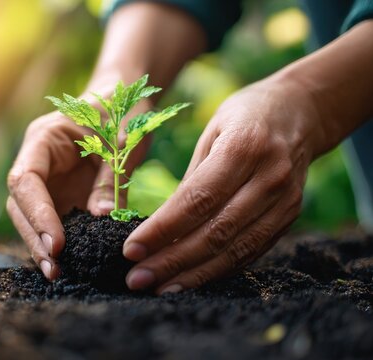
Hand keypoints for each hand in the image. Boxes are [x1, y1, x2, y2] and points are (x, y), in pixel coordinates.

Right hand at [7, 105, 149, 279]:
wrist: (121, 104)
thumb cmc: (122, 112)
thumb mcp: (124, 140)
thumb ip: (112, 177)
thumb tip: (102, 219)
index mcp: (43, 139)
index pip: (27, 180)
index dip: (38, 213)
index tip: (57, 242)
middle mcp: (36, 162)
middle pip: (21, 204)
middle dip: (35, 237)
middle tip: (54, 268)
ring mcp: (45, 181)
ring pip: (29, 218)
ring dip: (40, 246)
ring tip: (57, 274)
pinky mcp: (58, 196)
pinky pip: (51, 222)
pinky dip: (56, 243)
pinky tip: (67, 265)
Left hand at [123, 78, 318, 293]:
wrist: (301, 111)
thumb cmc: (243, 118)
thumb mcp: (210, 134)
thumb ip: (190, 181)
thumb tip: (158, 229)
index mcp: (244, 147)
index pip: (197, 200)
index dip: (163, 229)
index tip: (131, 250)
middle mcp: (270, 177)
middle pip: (216, 231)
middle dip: (172, 260)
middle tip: (136, 278)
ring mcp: (285, 200)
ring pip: (236, 250)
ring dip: (194, 275)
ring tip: (158, 287)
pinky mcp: (290, 216)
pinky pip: (251, 251)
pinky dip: (218, 270)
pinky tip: (190, 280)